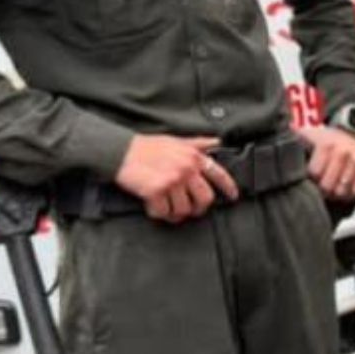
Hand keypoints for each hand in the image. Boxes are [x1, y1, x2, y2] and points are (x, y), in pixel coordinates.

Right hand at [114, 135, 238, 224]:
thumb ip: (198, 143)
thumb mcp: (177, 141)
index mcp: (194, 157)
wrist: (121, 152)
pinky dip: (158, 213)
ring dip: (176, 213)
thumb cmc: (147, 147)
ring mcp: (172, 181)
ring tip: (168, 208)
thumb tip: (217, 141)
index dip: (228, 187)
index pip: (219, 174)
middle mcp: (186, 169)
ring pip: (184, 209)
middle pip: (205, 199)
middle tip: (191, 210)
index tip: (233, 196)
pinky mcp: (156, 191)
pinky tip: (153, 206)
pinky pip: (163, 212)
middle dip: (198, 208)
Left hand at [298, 126, 354, 201]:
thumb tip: (276, 137)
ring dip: (334, 193)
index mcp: (326, 145)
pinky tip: (342, 189)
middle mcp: (343, 152)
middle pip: (328, 185)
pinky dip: (349, 194)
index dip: (310, 178)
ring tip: (330, 188)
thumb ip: (291, 137)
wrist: (352, 128)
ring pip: (342, 190)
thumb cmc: (326, 137)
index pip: (314, 173)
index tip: (309, 177)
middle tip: (319, 186)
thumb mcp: (307, 133)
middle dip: (321, 189)